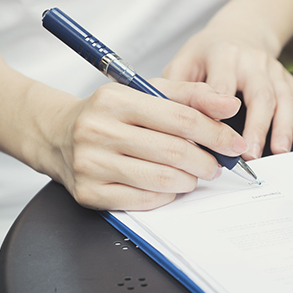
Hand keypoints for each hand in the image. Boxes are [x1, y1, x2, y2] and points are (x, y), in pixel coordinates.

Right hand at [50, 79, 245, 210]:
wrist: (58, 134)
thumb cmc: (113, 113)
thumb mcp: (148, 91)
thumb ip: (192, 95)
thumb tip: (230, 106)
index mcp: (115, 100)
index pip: (181, 118)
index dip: (216, 133)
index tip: (234, 144)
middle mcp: (98, 131)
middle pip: (175, 152)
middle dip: (207, 161)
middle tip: (217, 164)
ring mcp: (91, 164)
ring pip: (162, 179)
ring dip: (190, 180)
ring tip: (195, 173)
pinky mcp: (88, 193)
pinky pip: (143, 201)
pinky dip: (167, 196)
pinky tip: (171, 186)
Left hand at [164, 23, 292, 159]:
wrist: (242, 31)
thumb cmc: (208, 54)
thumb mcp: (184, 62)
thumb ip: (175, 89)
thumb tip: (169, 123)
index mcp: (222, 55)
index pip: (222, 84)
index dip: (220, 108)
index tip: (217, 132)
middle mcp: (252, 61)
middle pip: (259, 94)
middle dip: (257, 126)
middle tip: (251, 153)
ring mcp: (273, 70)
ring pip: (283, 99)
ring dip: (283, 127)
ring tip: (279, 151)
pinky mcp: (287, 79)